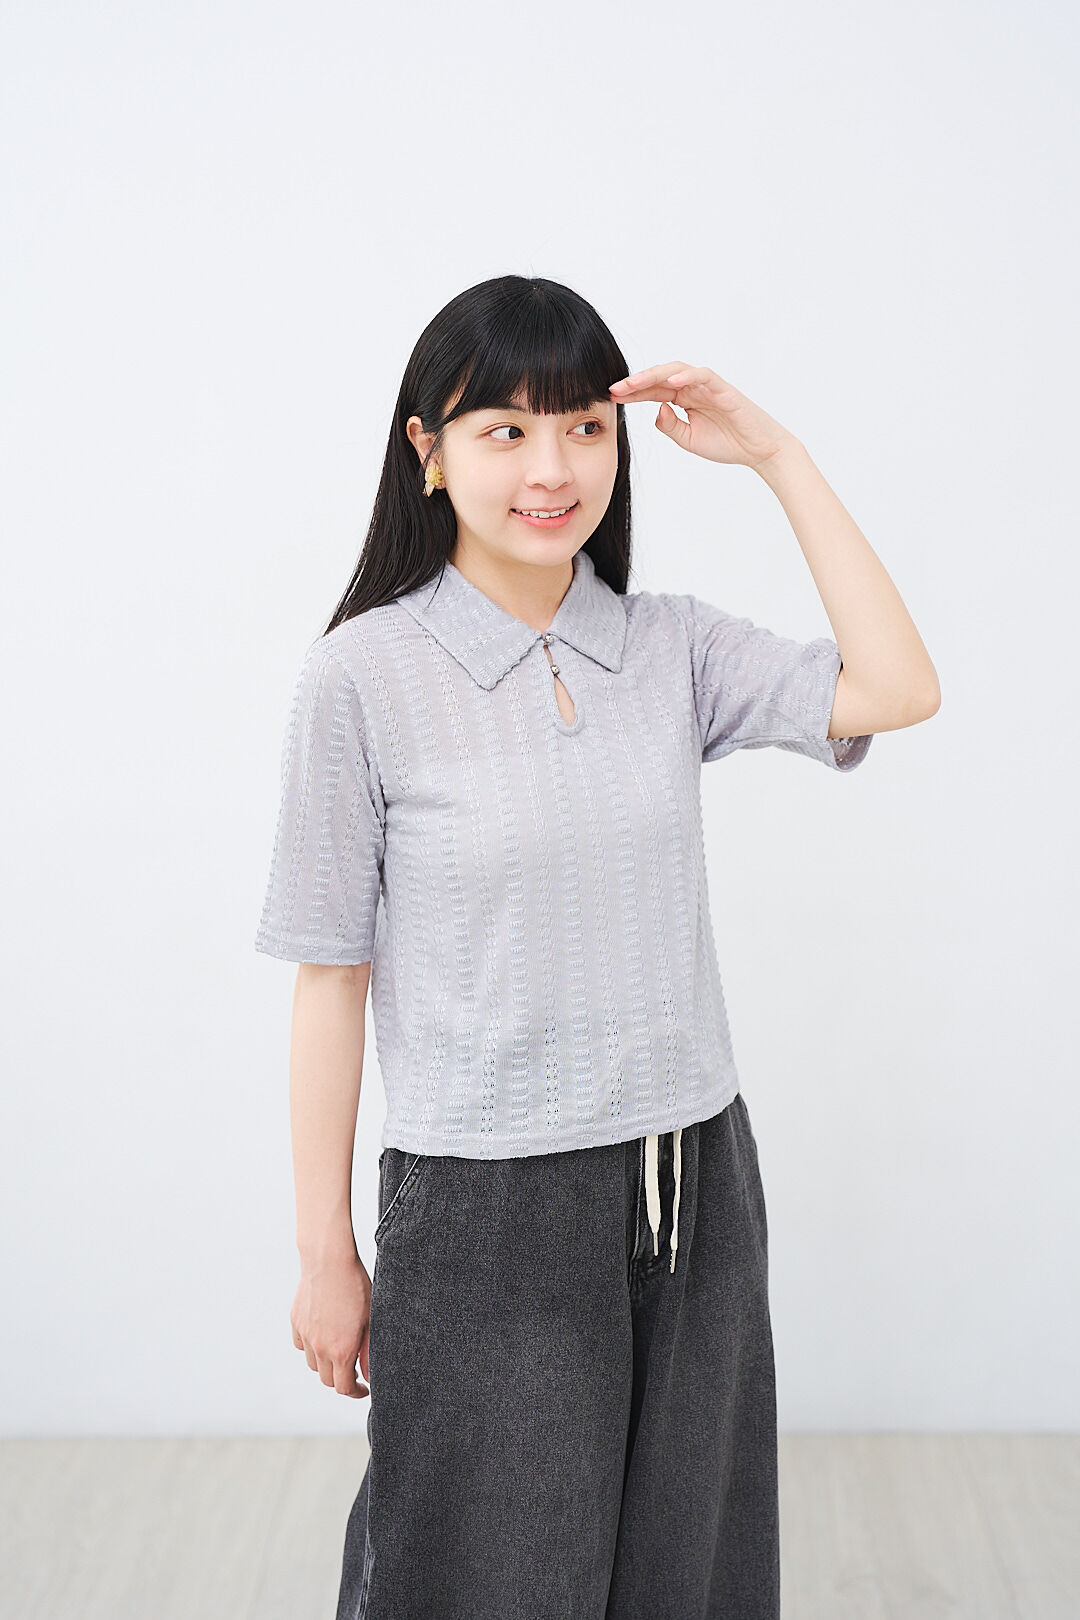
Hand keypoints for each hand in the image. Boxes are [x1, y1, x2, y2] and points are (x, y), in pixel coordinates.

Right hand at [291, 1251, 371, 1398]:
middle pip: (327, 1380)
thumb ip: (369, 1352)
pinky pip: (301, 1344)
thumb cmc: (356, 1286)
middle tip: (354, 1368)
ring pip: (313, 1364)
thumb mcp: (371, 1320)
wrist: (328, 1260)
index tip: (363, 1388)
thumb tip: (367, 1375)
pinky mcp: (296, 1322)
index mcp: (341, 1351)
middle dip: (341, 1379)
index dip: (355, 1392)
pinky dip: (311, 1347)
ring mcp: (305, 1335)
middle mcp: (319, 1348)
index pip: (343, 1388)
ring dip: (326, 1364)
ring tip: (339, 1349)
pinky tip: (322, 1334)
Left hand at [608, 363, 796, 470]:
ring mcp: (708, 386)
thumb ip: (670, 425)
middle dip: (636, 382)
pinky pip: (703, 376)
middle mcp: (693, 388)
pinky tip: (671, 382)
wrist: (758, 451)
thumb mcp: (688, 439)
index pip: (653, 391)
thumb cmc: (727, 443)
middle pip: (660, 378)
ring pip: (678, 371)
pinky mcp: (724, 389)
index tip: (611, 396)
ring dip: (654, 375)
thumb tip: (657, 410)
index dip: (632, 393)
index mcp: (684, 399)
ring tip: (634, 382)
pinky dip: (688, 376)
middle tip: (614, 388)